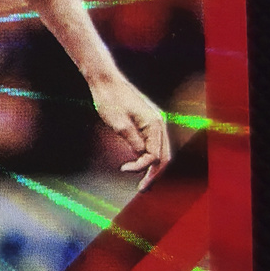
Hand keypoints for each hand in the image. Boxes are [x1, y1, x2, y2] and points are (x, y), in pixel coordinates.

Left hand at [89, 73, 170, 191]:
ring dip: (153, 167)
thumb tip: (143, 159)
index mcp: (155, 124)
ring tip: (143, 183)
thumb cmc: (110, 100)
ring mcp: (154, 122)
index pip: (155, 155)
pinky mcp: (147, 122)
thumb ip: (134, 143)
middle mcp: (159, 123)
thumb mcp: (119, 124)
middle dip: (154, 174)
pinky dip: (148, 156)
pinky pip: (153, 144)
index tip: (124, 169)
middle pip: (164, 156)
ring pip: (160, 151)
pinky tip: (139, 165)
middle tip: (142, 189)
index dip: (142, 167)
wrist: (105, 81)